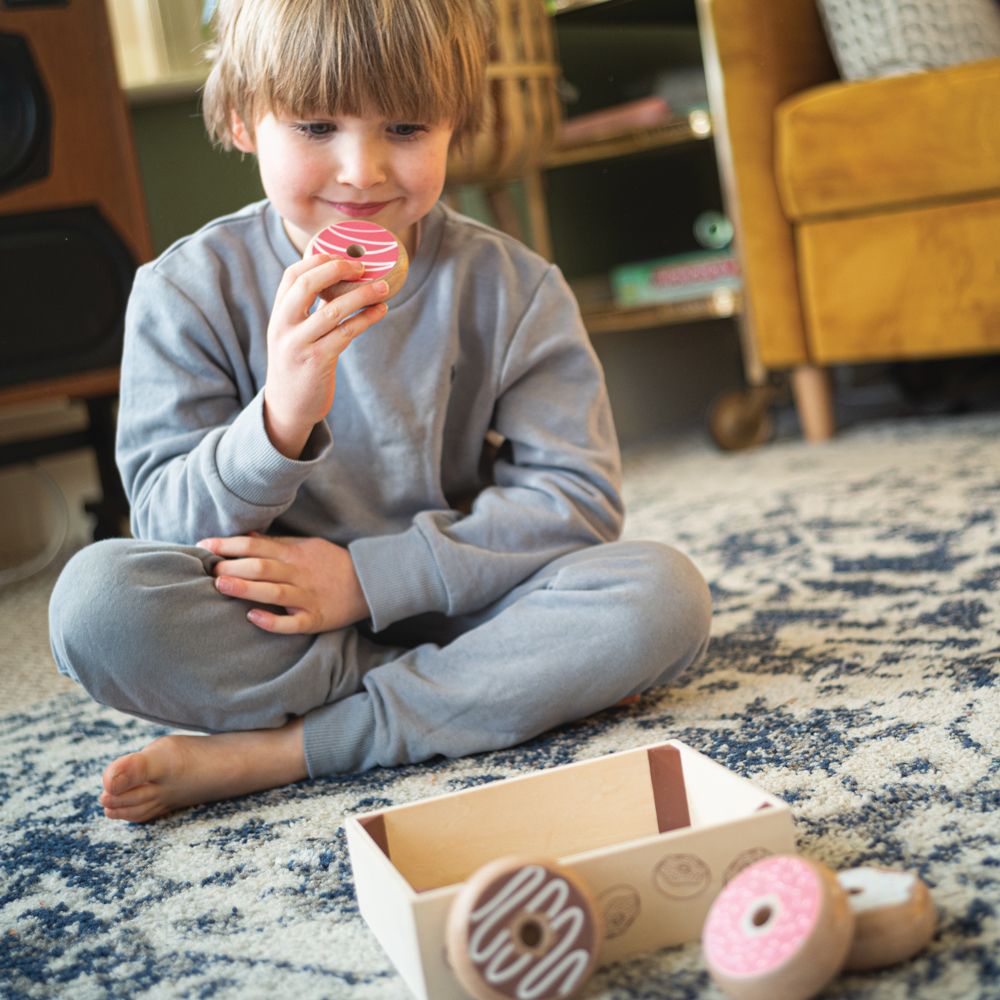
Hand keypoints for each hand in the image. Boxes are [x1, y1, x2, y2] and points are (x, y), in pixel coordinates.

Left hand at [198, 532, 370, 633]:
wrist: (369, 582)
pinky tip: (253, 617)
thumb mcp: (305, 546)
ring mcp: (307, 597)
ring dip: (246, 588)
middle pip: (261, 567)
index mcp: (294, 554)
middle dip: (232, 566)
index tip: (204, 547)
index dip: (228, 545)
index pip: (255, 546)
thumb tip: (244, 536)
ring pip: (273, 592)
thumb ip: (275, 544)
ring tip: (221, 585)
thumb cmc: (331, 563)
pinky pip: (292, 623)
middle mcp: (298, 574)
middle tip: (208, 569)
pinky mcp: (315, 618)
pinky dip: (272, 621)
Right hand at [263, 254, 390, 458]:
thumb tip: (338, 281)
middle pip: (308, 284)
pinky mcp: (317, 361)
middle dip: (337, 269)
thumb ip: (305, 312)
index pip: (292, 275)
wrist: (288, 407)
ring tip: (384, 287)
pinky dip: (366, 318)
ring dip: (362, 294)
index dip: (317, 259)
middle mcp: (284, 326)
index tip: (342, 255)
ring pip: (333, 310)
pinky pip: (346, 333)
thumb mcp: (291, 335)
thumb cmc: (297, 365)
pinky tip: (380, 311)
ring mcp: (299, 344)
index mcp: (278, 315)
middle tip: (363, 266)